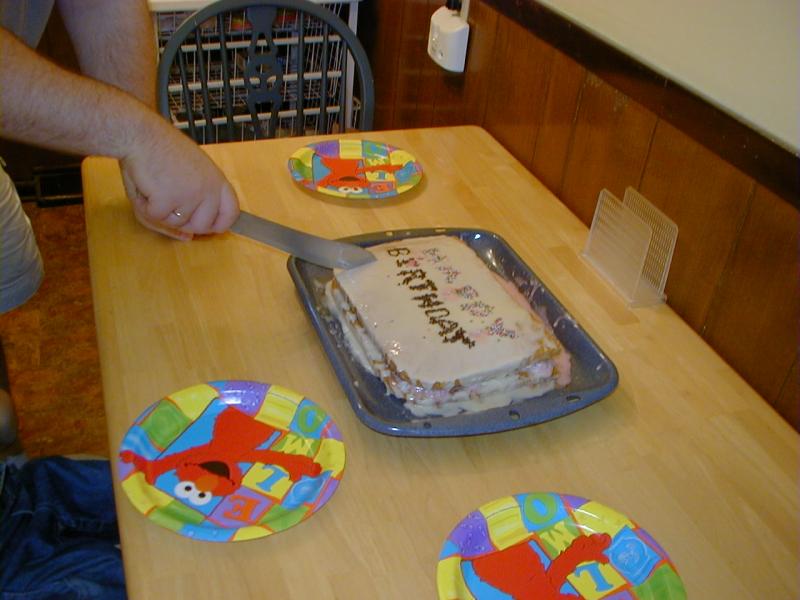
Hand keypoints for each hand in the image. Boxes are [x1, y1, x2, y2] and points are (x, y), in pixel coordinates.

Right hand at [119, 121, 238, 236]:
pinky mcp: (169, 199)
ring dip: (161, 212)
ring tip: (155, 186)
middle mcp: (209, 189)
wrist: (141, 134)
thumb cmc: (161, 152)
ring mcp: (191, 195)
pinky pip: (156, 217)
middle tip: (168, 202)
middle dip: (183, 222)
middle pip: (203, 227)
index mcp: (217, 180)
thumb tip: (187, 237)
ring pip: (177, 224)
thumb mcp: (186, 176)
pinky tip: (145, 186)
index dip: (219, 224)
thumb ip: (192, 206)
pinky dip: (145, 206)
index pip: (231, 213)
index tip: (208, 226)